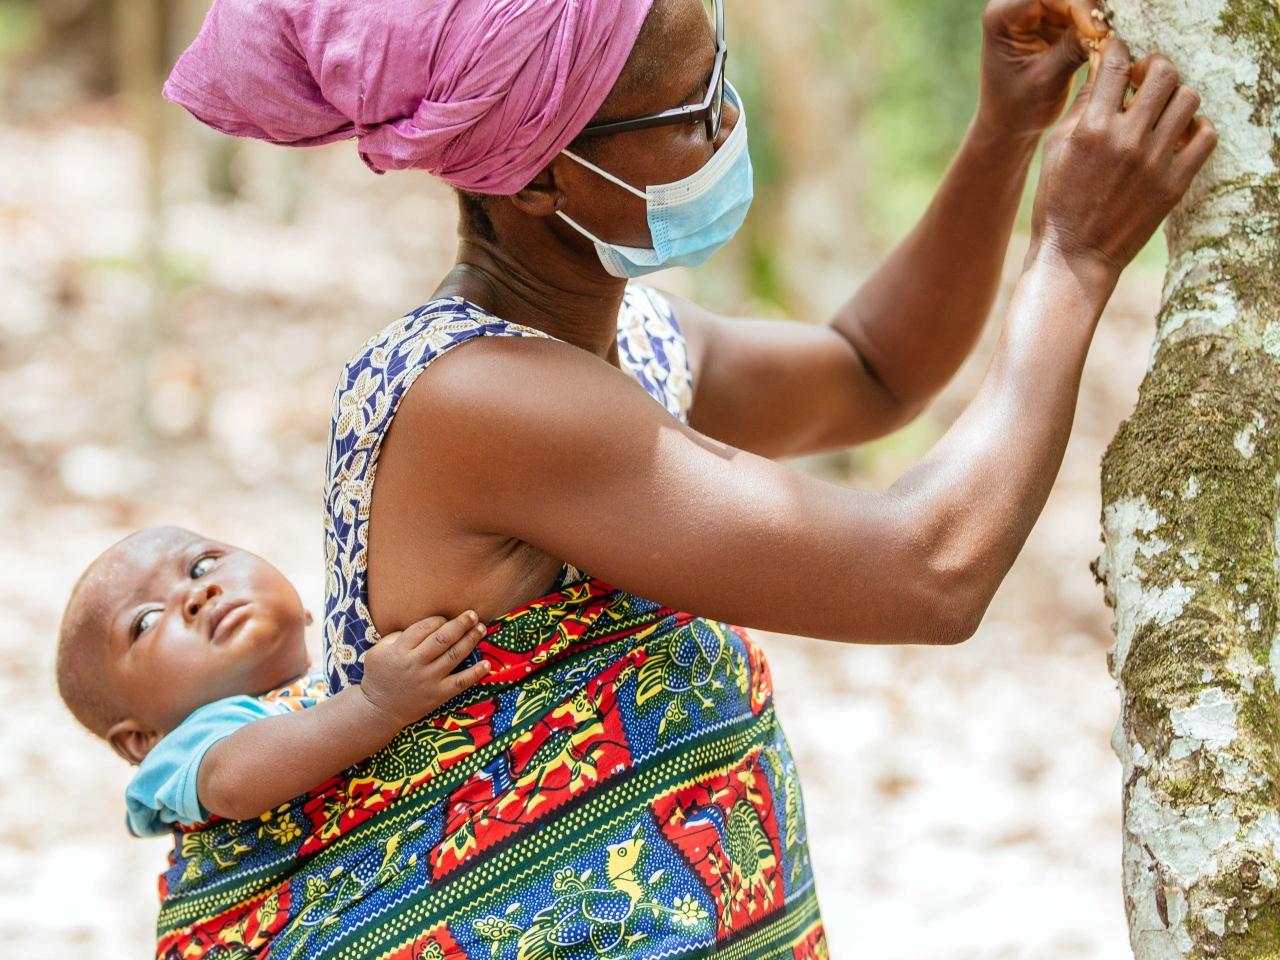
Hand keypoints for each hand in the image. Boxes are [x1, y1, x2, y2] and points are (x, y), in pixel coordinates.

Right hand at [357, 611, 489, 726]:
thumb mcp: (378, 650)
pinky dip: (475, 673)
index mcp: (400, 650)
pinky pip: (461, 682)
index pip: (425, 627)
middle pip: (443, 638)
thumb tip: (424, 625)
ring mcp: (428, 680)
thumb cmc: (379, 676)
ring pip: (454, 655)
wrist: (379, 709)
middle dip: (460, 624)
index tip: (446, 618)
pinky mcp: (438, 695)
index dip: (439, 620)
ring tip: (481, 629)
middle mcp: (415, 663)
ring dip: (471, 640)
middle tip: (473, 614)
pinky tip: (486, 663)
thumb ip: (397, 635)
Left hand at [978, 0, 1109, 138]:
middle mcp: (1013, 4)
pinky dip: (1095, 21)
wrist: (1009, 123)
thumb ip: (1073, 48)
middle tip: (1109, 32)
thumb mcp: (1047, 79)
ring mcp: (1033, 8)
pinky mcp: (1051, 16)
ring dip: (1095, 14)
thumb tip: (1106, 26)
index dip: (1077, 5)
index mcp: (1001, 17)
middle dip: (1089, 7)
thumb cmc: (1019, 108)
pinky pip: (1081, 7)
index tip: (1098, 32)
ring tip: (1108, 38)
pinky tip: (1105, 38)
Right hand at [1028, 38, 1216, 277]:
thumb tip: (1102, 74)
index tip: (1118, 58)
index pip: (1116, 65)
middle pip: (1163, 72)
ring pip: (1188, 99)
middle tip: (1144, 81)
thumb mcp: (1055, 150)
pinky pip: (1205, 136)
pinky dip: (1196, 128)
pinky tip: (1178, 135)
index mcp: (1092, 129)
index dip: (1118, 52)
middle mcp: (1127, 140)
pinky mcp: (1175, 183)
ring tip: (1161, 111)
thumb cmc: (1058, 202)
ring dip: (1175, 97)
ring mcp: (1155, 162)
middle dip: (1154, 68)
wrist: (1075, 255)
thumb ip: (1081, 108)